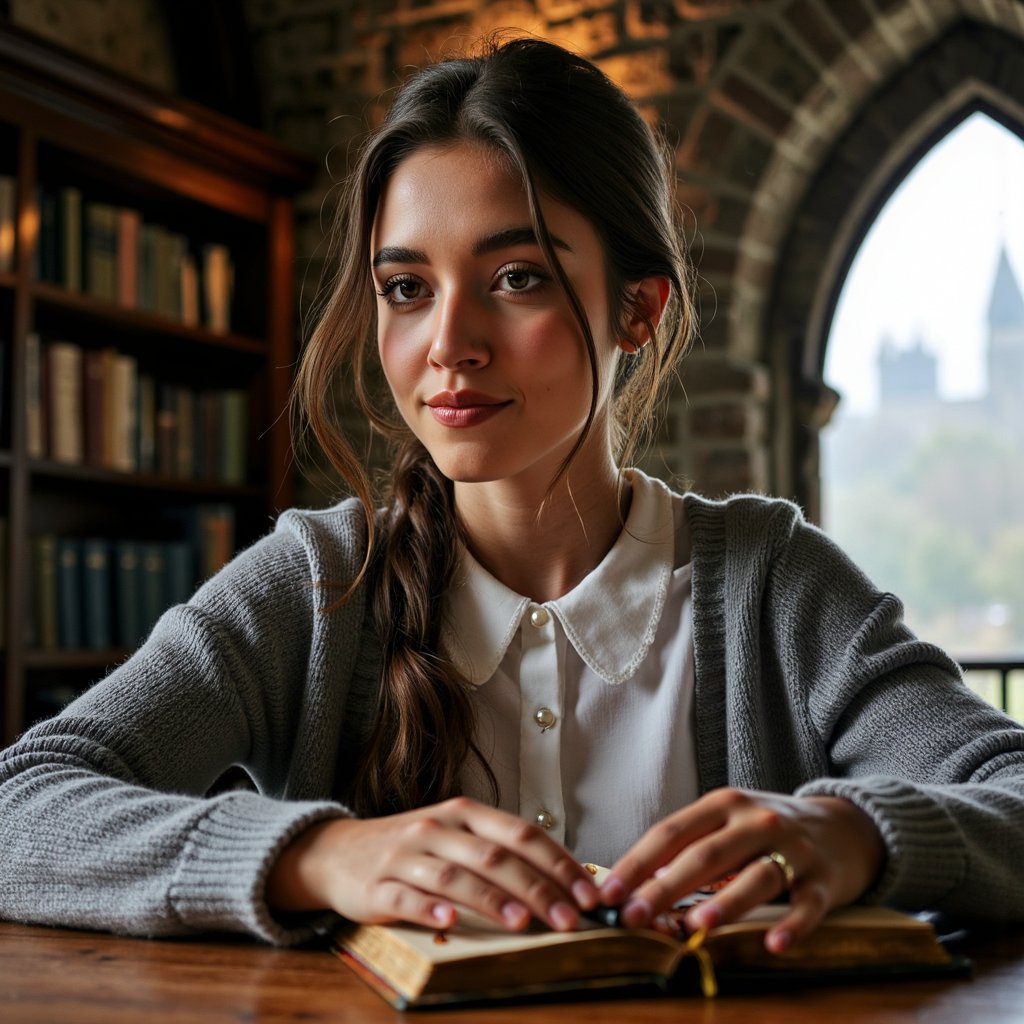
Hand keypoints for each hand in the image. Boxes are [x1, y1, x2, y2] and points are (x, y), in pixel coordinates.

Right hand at [265, 796, 598, 931]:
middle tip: (570, 919)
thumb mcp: (455, 838)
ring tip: (524, 922)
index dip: (558, 863)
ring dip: (493, 899)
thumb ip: (499, 852)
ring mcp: (407, 855)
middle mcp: (438, 828)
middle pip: (495, 856)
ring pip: (456, 875)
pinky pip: (407, 896)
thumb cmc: (413, 849)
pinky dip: (430, 908)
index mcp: (464, 814)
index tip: (588, 894)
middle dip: (538, 888)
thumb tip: (562, 881)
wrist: (339, 852)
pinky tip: (450, 922)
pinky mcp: (378, 885)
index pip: (521, 833)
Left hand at [599, 788, 884, 952]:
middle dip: (665, 887)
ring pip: (755, 877)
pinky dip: (791, 926)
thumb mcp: (728, 824)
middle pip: (705, 855)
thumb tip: (636, 885)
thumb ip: (688, 847)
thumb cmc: (767, 831)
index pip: (670, 832)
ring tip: (697, 926)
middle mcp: (756, 821)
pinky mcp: (825, 881)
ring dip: (725, 903)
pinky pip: (807, 906)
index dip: (637, 863)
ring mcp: (792, 850)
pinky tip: (774, 944)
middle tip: (635, 916)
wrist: (844, 826)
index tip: (608, 893)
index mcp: (723, 805)